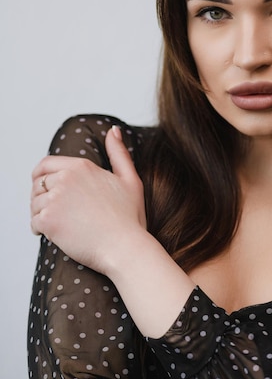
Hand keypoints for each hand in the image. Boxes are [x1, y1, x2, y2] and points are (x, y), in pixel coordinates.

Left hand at [31, 126, 146, 275]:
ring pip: (34, 204)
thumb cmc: (130, 218)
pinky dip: (39, 229)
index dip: (40, 176)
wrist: (125, 247)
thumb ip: (119, 153)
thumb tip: (113, 130)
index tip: (43, 187)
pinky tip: (52, 234)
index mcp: (81, 167)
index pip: (45, 164)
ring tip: (56, 224)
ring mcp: (55, 199)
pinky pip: (33, 222)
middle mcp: (66, 179)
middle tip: (53, 210)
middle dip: (41, 197)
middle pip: (37, 184)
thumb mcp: (130, 179)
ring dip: (40, 214)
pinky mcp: (48, 220)